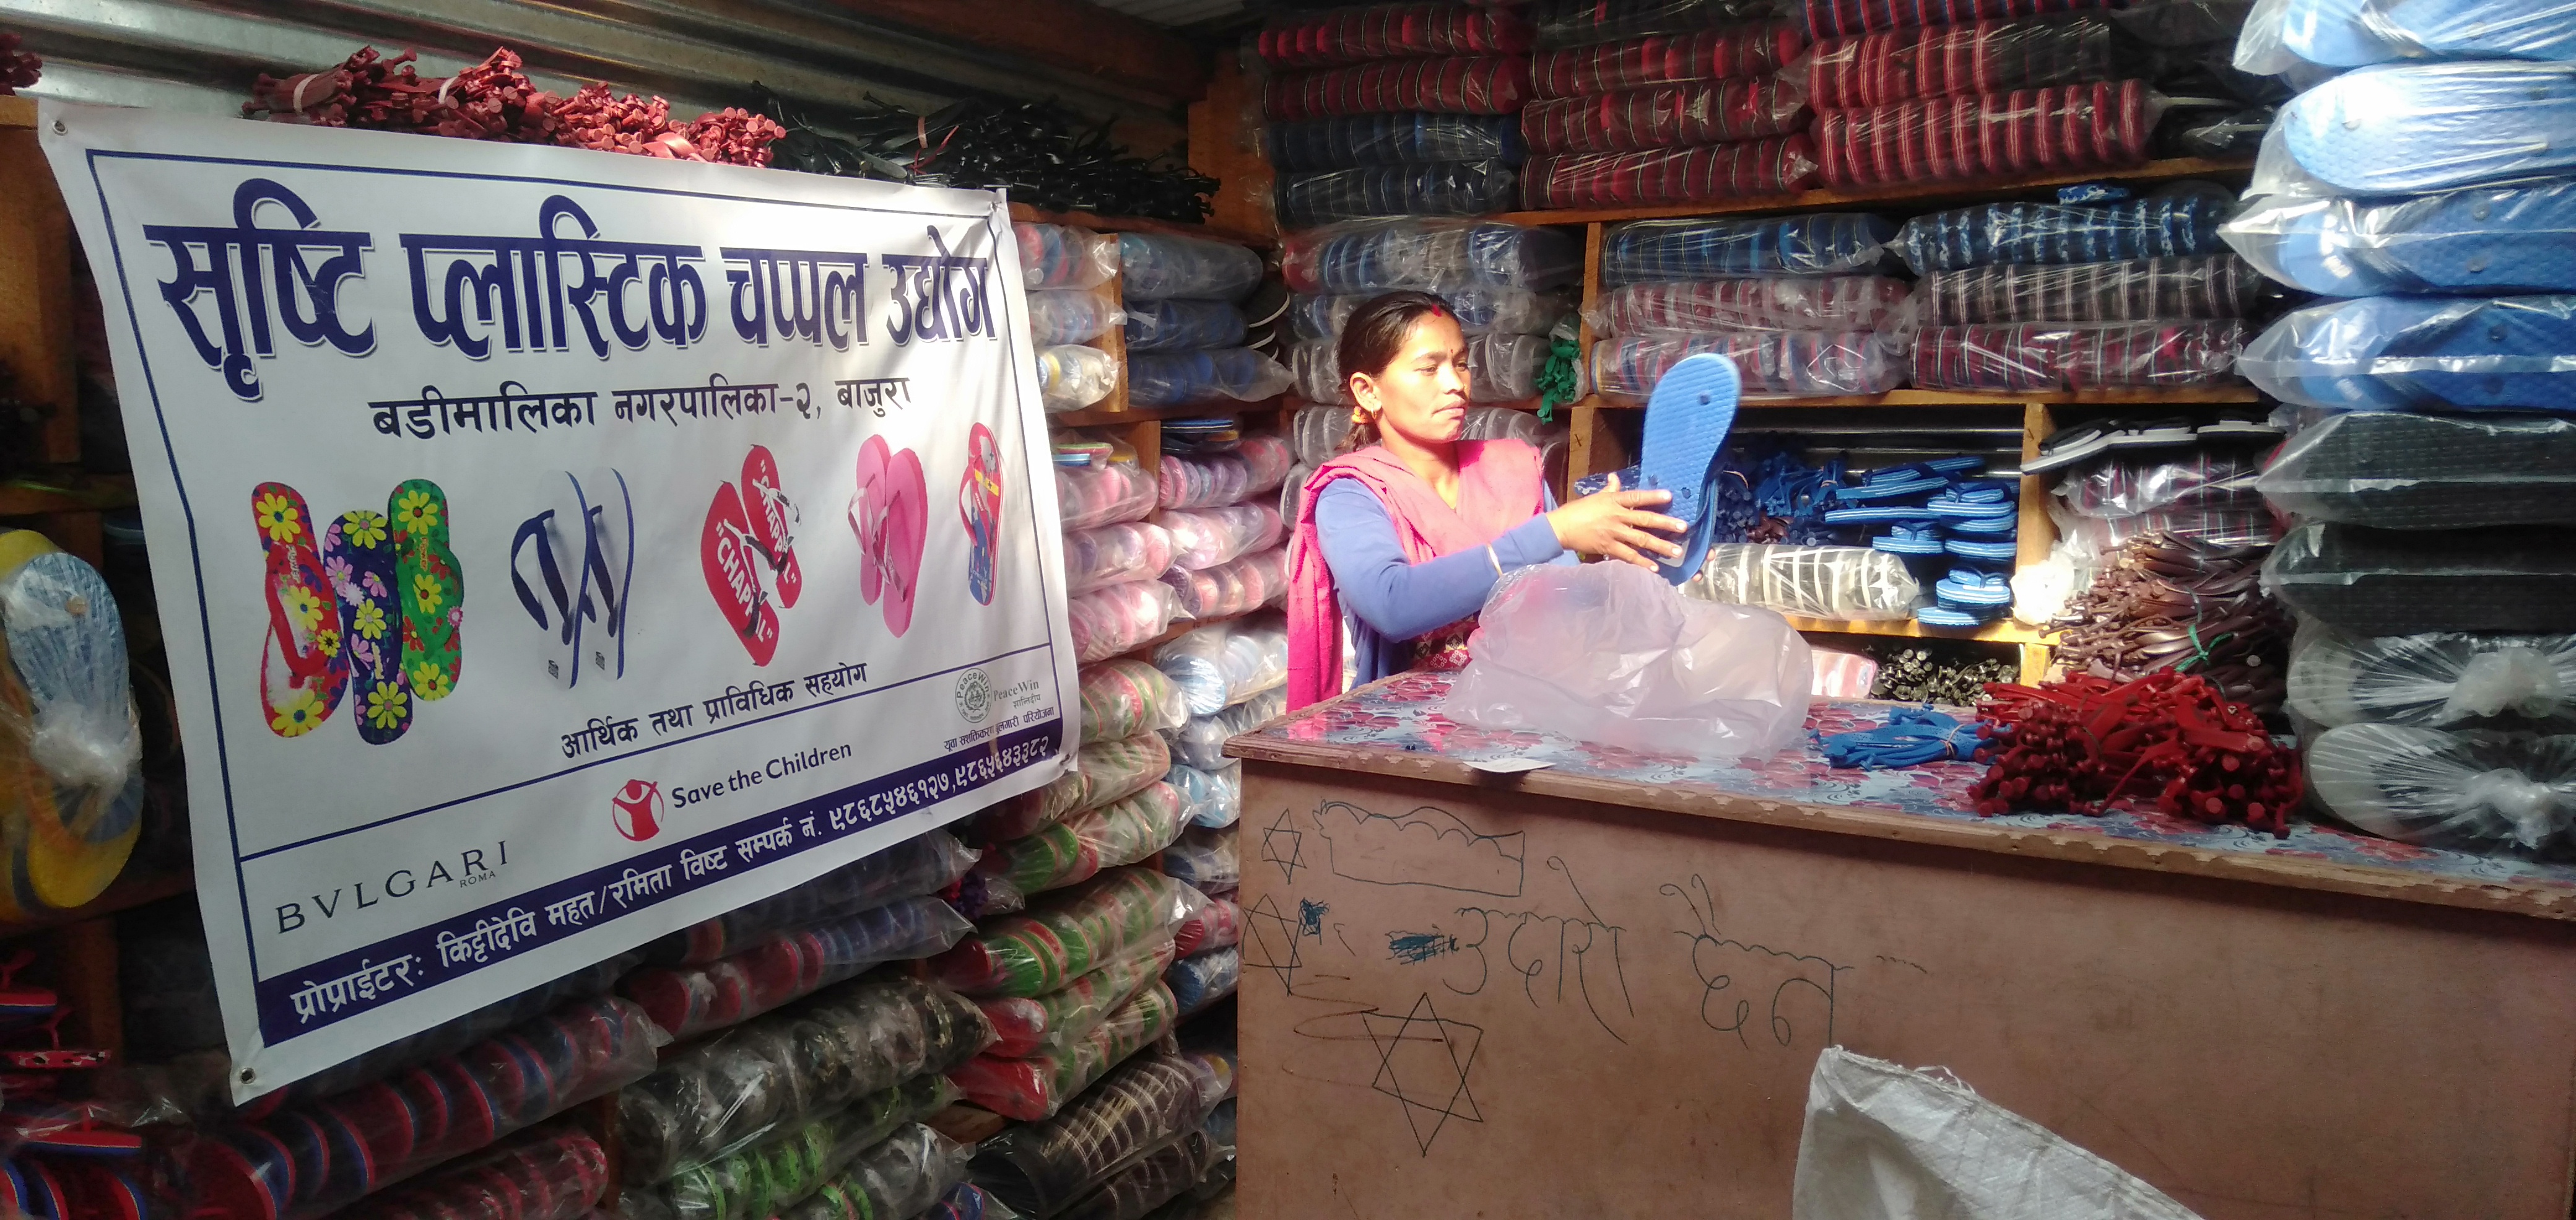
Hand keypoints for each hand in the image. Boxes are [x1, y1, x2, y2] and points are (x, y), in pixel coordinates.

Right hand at [1545, 474, 1689, 569]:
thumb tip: (1615, 477)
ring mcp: (1613, 533)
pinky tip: (1654, 568)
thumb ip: (1610, 489)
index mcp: (1614, 501)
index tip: (1670, 496)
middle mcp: (1616, 516)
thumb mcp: (1595, 497)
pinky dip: (1641, 562)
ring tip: (1676, 552)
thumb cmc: (1578, 510)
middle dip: (1665, 523)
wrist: (1561, 528)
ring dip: (1660, 546)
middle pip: (1645, 519)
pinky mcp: (1608, 548)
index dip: (1653, 496)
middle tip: (1683, 527)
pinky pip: (1628, 556)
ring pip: (1640, 539)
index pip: (1637, 497)